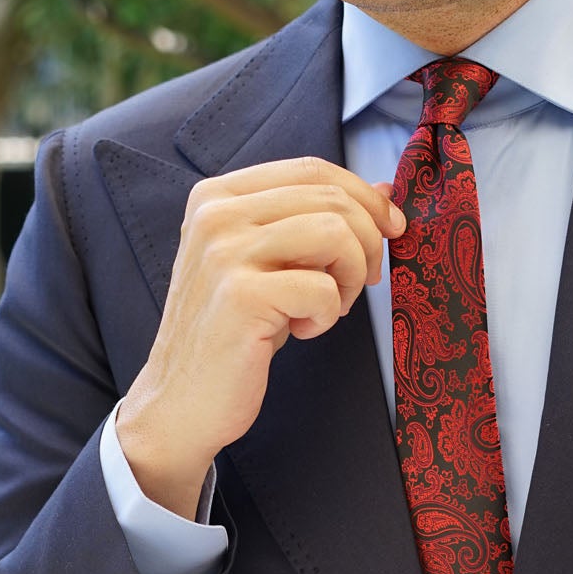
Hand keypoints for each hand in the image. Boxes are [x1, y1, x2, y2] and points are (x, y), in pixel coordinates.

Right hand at [116, 159, 406, 516]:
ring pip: (334, 233)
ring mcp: (224, 251)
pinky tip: (303, 331)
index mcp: (218, 196)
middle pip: (329, 198)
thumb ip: (313, 225)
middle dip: (367, 243)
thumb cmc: (233, 336)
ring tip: (329, 309)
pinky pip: (323, 288)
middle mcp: (216, 213)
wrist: (182, 403)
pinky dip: (329, 315)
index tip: (390, 230)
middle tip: (362, 284)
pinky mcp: (240, 296)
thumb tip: (382, 194)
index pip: (312, 170)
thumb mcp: (270, 267)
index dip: (364, 198)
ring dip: (351, 277)